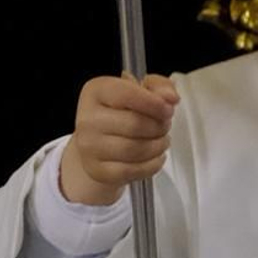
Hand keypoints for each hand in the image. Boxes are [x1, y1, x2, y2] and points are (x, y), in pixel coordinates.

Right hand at [59, 73, 178, 205]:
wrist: (100, 141)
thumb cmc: (122, 112)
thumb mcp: (141, 89)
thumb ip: (159, 86)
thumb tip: (170, 97)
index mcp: (96, 91)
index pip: (127, 94)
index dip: (154, 103)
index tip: (168, 109)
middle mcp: (87, 118)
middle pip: (135, 124)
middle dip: (159, 126)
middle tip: (164, 125)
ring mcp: (89, 147)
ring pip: (137, 149)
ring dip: (158, 146)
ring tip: (161, 140)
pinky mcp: (97, 170)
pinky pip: (133, 170)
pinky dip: (152, 164)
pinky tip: (155, 156)